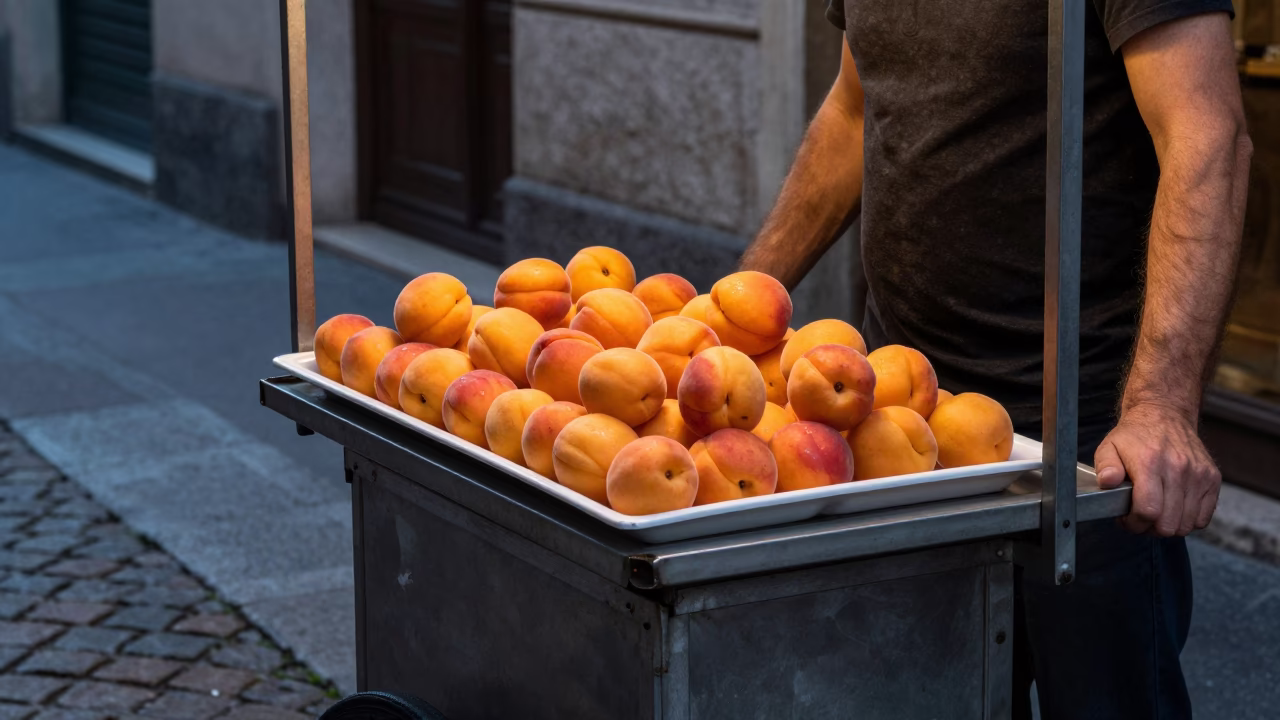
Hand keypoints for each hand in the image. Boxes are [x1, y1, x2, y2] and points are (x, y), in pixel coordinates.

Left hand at [1094, 401, 1220, 535]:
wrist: (1164, 414)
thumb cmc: (1135, 435)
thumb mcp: (1109, 446)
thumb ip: (1105, 466)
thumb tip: (1108, 482)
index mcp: (1150, 463)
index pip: (1148, 511)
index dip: (1135, 524)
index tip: (1127, 519)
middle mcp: (1178, 469)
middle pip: (1168, 524)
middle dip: (1149, 529)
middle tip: (1140, 519)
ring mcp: (1199, 475)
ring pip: (1186, 525)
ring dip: (1168, 526)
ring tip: (1156, 513)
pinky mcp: (1212, 479)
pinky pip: (1203, 518)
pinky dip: (1188, 520)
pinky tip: (1173, 509)